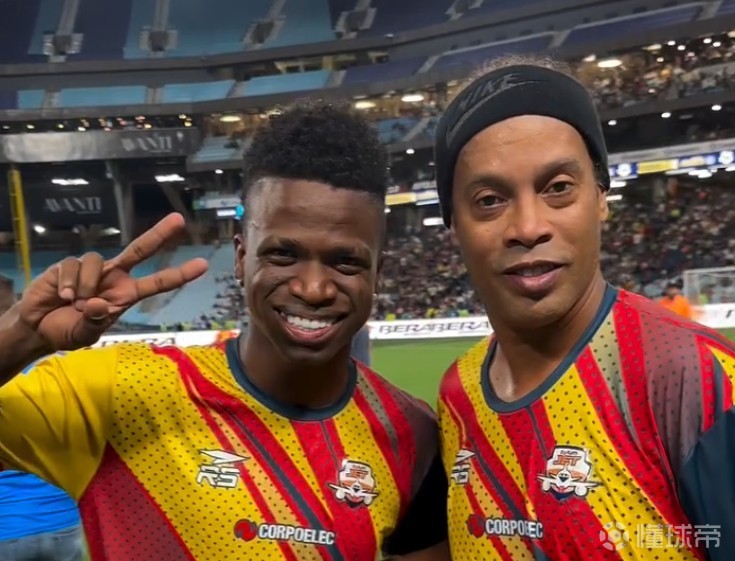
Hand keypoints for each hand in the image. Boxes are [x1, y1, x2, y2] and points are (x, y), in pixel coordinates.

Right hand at [16, 213, 207, 350]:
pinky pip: (73, 266)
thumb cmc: (67, 330)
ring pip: (96, 261)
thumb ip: (93, 322)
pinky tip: (63, 296)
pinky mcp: (69, 265)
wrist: (37, 327)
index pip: (158, 283)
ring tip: (74, 304)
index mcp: (126, 295)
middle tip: (180, 220)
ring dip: (85, 285)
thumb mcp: (84, 335)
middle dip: (159, 233)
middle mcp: (114, 277)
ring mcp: (93, 269)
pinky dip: (69, 284)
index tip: (202, 265)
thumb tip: (100, 304)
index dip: (180, 274)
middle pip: (140, 249)